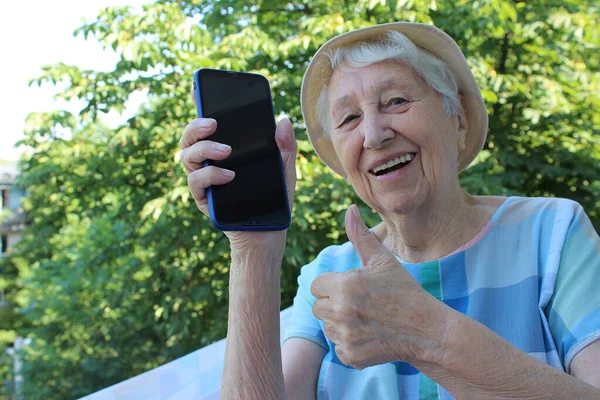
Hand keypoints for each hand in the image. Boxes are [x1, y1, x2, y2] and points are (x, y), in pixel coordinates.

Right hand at [179, 115, 296, 251]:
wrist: (268, 233)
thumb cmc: (274, 200)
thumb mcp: (285, 170)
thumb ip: (285, 146)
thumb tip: (283, 121)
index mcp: (226, 150)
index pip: (208, 126)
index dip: (199, 106)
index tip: (198, 90)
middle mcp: (210, 162)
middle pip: (189, 138)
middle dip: (196, 126)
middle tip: (213, 124)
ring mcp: (205, 180)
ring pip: (187, 156)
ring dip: (204, 149)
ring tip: (226, 151)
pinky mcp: (204, 200)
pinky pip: (195, 182)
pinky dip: (210, 175)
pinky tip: (227, 175)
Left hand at [310, 205, 449, 369]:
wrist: (427, 330)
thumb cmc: (404, 291)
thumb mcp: (383, 261)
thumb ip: (361, 237)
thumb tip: (349, 209)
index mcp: (345, 285)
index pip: (317, 285)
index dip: (333, 285)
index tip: (353, 288)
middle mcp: (341, 311)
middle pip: (318, 307)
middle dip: (335, 304)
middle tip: (361, 304)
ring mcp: (346, 336)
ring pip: (327, 327)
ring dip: (341, 324)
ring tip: (367, 319)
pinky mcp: (351, 356)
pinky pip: (338, 347)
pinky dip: (350, 344)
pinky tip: (370, 336)